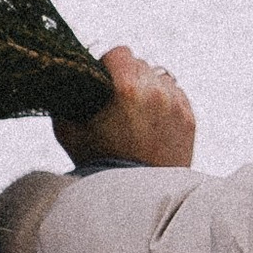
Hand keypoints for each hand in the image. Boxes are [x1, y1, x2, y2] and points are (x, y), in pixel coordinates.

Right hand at [58, 46, 195, 170]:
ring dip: (148, 88)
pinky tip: (151, 123)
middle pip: (141, 64)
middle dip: (128, 77)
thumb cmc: (98, 163)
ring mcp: (176, 105)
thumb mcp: (68, 130)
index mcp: (127, 88)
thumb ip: (65, 100)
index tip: (102, 78)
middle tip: (117, 100)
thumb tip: (63, 82)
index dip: (107, 63)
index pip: (119, 53)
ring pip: (160, 79)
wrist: (133, 199)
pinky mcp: (189, 120)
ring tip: (136, 112)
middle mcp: (156, 91)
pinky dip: (164, 103)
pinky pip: (176, 96)